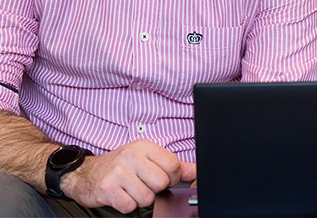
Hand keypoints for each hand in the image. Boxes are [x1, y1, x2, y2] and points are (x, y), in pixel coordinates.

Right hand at [60, 139, 196, 212]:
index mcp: (144, 146)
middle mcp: (131, 156)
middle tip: (141, 184)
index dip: (171, 177)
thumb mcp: (146, 159)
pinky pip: (130, 206)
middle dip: (154, 189)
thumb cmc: (120, 166)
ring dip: (140, 199)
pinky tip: (120, 196)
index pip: (174, 165)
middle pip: (162, 183)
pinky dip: (126, 205)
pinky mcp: (107, 188)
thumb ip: (172, 165)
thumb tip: (196, 171)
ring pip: (147, 197)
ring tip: (130, 190)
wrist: (85, 173)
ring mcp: (118, 172)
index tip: (160, 177)